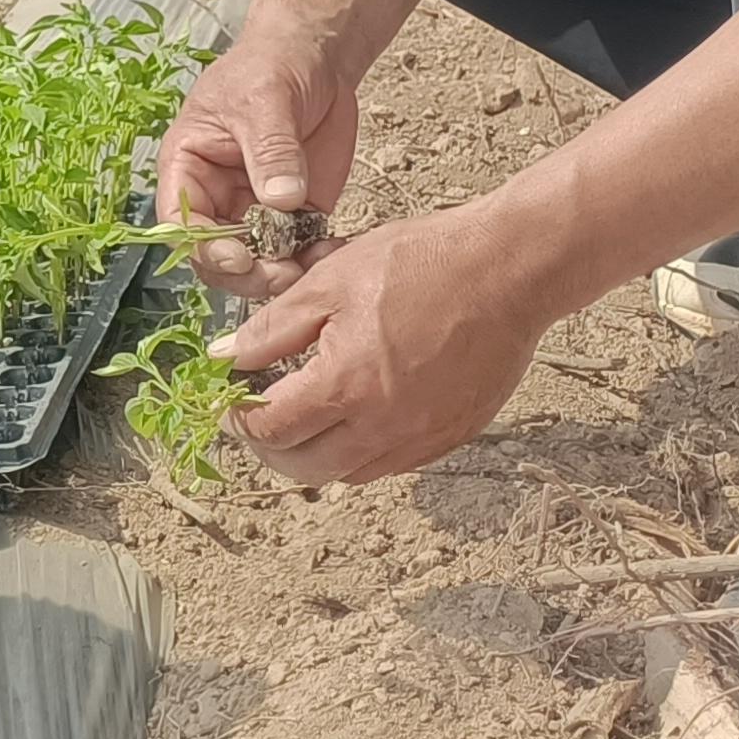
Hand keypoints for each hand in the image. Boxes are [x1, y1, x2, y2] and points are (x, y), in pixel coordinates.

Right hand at [155, 32, 359, 291]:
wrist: (315, 56)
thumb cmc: (271, 66)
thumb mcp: (265, 101)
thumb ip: (271, 151)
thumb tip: (282, 200)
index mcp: (188, 168)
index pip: (180, 222)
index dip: (203, 248)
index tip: (240, 257)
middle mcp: (216, 197)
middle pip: (216, 256)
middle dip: (247, 272)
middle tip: (284, 274)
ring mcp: (255, 209)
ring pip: (257, 262)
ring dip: (283, 272)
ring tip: (317, 260)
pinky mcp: (295, 213)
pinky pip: (298, 251)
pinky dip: (314, 259)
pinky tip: (335, 249)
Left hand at [215, 207, 551, 484]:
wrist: (511, 269)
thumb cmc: (424, 264)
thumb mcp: (329, 281)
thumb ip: (272, 328)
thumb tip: (227, 357)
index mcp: (346, 386)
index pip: (271, 430)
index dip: (240, 421)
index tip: (232, 405)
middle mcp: (384, 426)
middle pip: (305, 468)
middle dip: (272, 449)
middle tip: (262, 418)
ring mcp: (422, 438)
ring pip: (349, 475)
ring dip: (317, 455)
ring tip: (309, 416)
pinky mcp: (451, 436)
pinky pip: (392, 465)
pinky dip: (362, 452)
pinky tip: (358, 415)